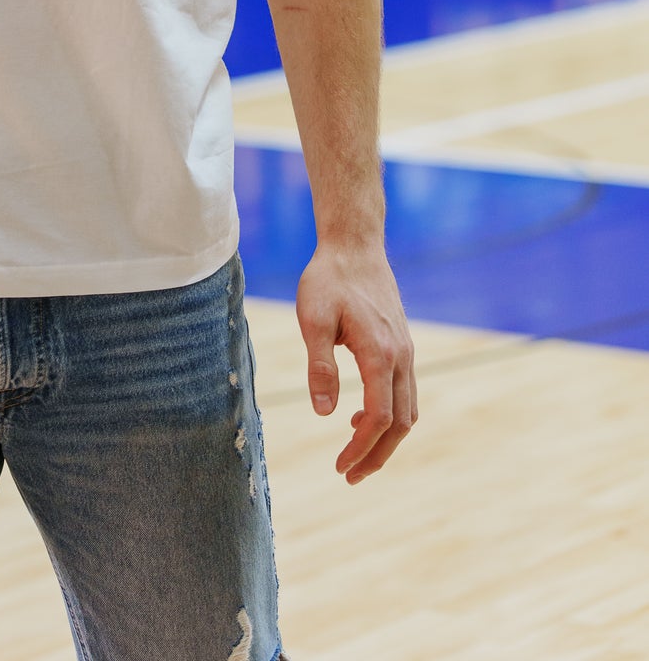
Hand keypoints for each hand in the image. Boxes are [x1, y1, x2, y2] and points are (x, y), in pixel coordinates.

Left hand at [297, 240, 416, 481]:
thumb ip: (320, 366)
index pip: (378, 417)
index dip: (360, 448)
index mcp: (379, 353)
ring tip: (356, 454)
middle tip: (350, 476)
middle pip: (399, 423)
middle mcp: (401, 357)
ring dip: (386, 439)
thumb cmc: (329, 279)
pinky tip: (360, 414)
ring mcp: (406, 352)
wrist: (355, 245)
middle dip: (377, 455)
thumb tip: (325, 413)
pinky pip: (405, 392)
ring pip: (407, 411)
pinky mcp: (403, 346)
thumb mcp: (313, 319)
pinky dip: (390, 414)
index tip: (339, 467)